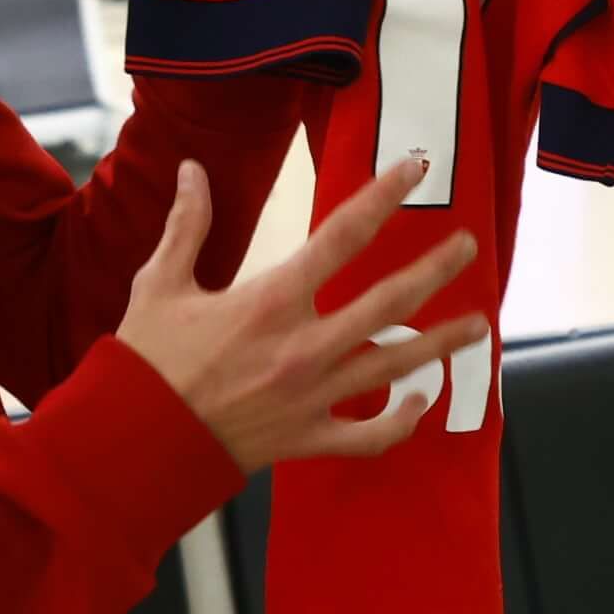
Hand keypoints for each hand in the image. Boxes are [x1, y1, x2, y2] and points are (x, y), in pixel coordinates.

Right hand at [117, 152, 483, 474]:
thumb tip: (193, 170)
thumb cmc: (145, 362)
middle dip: (435, 269)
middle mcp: (303, 346)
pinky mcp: (309, 438)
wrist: (134, 442)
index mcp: (271, 301)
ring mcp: (312, 396)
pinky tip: (421, 400)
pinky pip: (370, 436)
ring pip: (395, 366)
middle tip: (469, 245)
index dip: (383, 196)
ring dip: (442, 344)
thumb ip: (187, 225)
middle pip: (389, 301)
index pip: (342, 235)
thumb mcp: (160, 284)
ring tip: (479, 325)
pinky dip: (401, 422)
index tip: (413, 170)